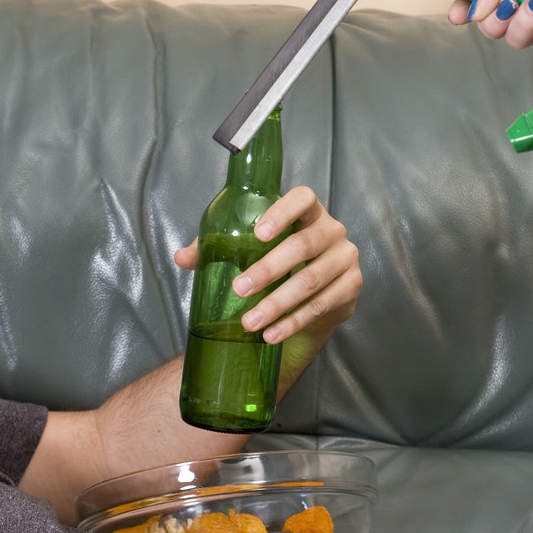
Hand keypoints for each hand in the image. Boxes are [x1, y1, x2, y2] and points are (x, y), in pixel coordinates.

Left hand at [172, 184, 360, 387]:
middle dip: (268, 269)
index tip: (258, 234)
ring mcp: (345, 259)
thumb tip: (181, 257)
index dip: (282, 212)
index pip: (303, 198)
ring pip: (310, 280)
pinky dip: (292, 322)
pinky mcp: (350, 287)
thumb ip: (217, 249)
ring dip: (277, 304)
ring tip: (249, 322)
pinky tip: (272, 334)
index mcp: (309, 212)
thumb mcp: (250, 251)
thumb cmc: (279, 262)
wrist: (315, 295)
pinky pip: (320, 306)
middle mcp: (332, 230)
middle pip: (302, 245)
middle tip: (238, 289)